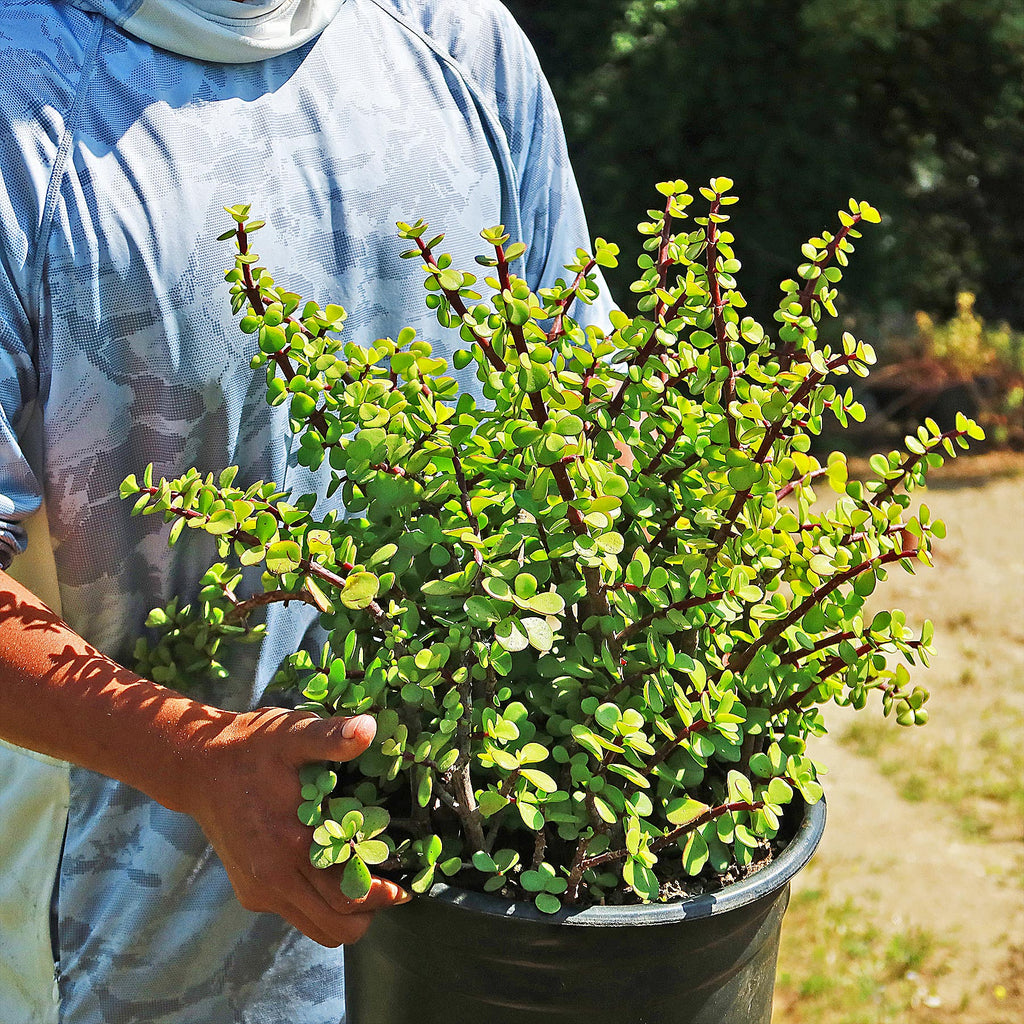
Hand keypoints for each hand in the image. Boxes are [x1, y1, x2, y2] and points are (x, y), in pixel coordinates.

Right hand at [185, 707, 409, 945]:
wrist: (199, 767)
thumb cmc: (252, 748)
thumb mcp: (292, 733)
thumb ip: (331, 736)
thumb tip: (369, 729)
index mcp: (290, 844)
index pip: (347, 896)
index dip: (382, 895)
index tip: (405, 885)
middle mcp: (274, 878)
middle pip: (337, 926)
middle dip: (369, 911)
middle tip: (390, 887)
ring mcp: (260, 890)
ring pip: (317, 928)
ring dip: (345, 914)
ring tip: (365, 883)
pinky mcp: (251, 892)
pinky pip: (295, 914)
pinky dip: (319, 905)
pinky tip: (331, 871)